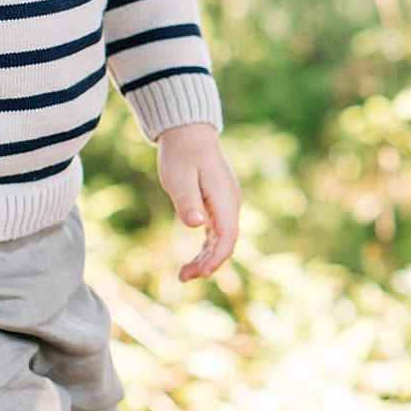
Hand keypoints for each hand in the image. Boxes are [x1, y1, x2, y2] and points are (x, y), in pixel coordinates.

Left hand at [156, 122, 239, 280]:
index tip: (203, 273)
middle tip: (183, 277)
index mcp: (224, 198)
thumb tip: (197, 225)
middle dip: (208, 263)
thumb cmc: (182, 154)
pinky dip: (205, 249)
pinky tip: (192, 262)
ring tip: (183, 275)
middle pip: (225, 242)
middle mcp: (231, 204)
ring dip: (205, 259)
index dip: (217, 257)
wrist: (188, 133)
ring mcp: (226, 205)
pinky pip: (216, 234)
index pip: (227, 235)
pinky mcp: (218, 206)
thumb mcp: (179, 177)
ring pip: (221, 240)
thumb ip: (188, 201)